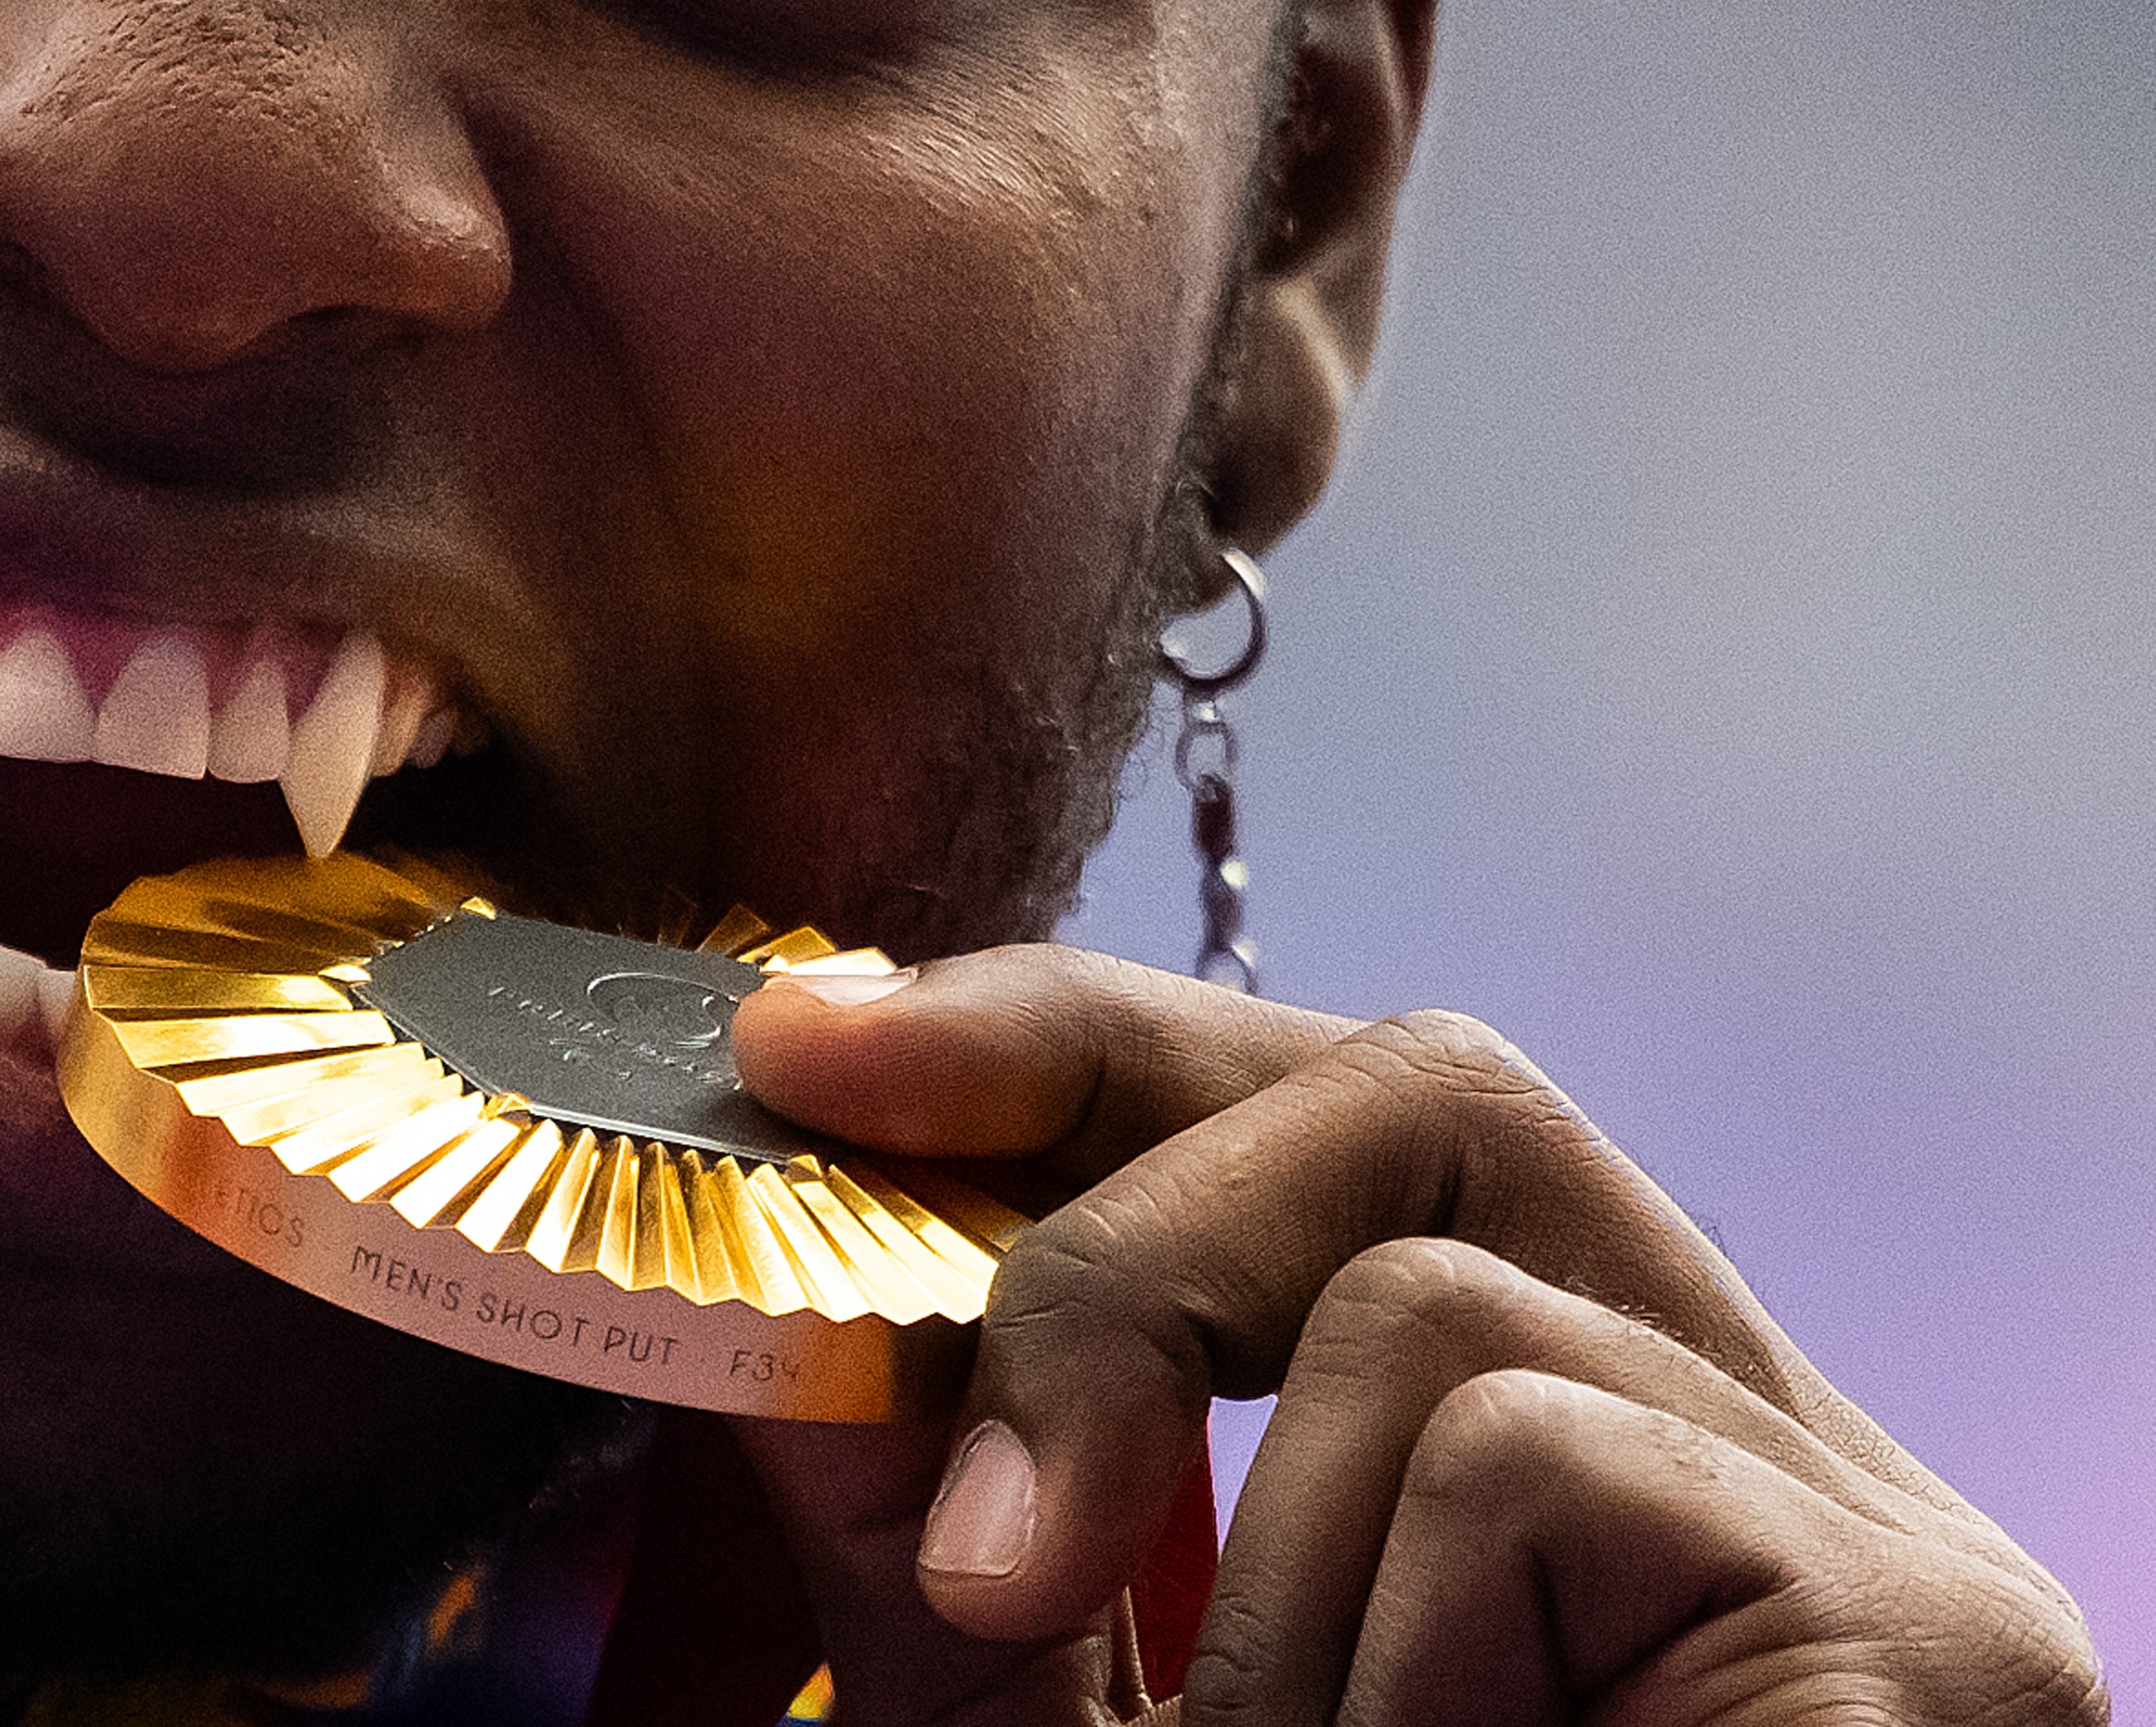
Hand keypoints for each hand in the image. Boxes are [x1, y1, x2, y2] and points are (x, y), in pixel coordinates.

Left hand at [717, 945, 2105, 1726]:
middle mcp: (1763, 1456)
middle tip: (984, 1538)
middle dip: (1125, 1246)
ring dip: (1273, 1609)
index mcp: (1585, 1476)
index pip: (1355, 1124)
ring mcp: (1879, 1542)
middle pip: (1432, 1095)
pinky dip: (1397, 1671)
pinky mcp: (1924, 1637)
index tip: (811, 1045)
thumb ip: (958, 1573)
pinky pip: (1538, 1467)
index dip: (1078, 1051)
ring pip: (1439, 1307)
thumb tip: (786, 1342)